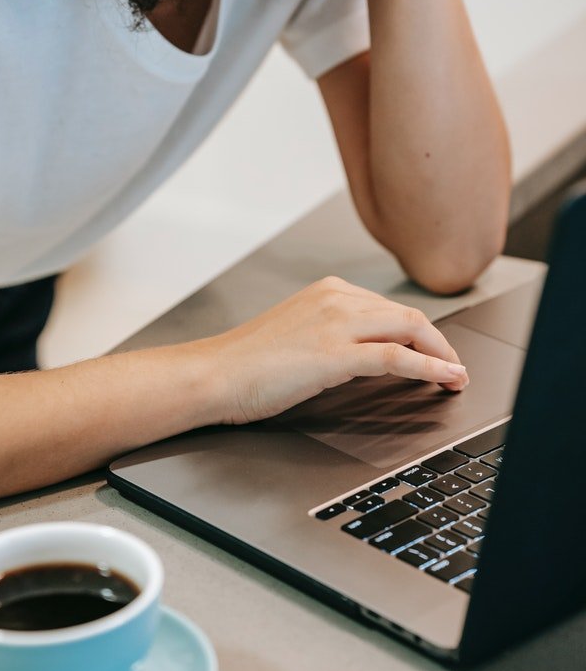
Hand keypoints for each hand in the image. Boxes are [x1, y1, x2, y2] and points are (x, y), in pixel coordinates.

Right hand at [202, 276, 468, 424]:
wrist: (214, 375)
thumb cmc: (246, 364)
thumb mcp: (296, 334)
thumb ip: (331, 334)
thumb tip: (365, 354)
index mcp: (327, 292)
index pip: (388, 308)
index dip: (421, 332)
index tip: (435, 350)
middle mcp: (336, 299)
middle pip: (408, 315)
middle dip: (440, 342)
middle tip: (454, 365)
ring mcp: (336, 323)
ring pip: (410, 329)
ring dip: (442, 354)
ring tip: (456, 376)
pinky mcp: (335, 353)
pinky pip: (397, 357)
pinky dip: (430, 367)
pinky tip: (445, 378)